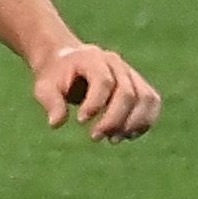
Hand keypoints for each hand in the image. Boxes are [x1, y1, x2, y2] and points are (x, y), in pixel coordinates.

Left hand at [35, 43, 161, 141]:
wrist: (69, 62)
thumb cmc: (55, 77)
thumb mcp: (45, 87)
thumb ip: (52, 103)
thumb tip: (56, 123)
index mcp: (92, 58)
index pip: (103, 81)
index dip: (95, 104)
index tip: (80, 121)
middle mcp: (116, 64)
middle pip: (127, 92)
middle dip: (114, 120)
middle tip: (95, 137)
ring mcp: (130, 73)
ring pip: (145, 98)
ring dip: (134, 123)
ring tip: (114, 139)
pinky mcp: (139, 85)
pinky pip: (152, 102)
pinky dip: (145, 121)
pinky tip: (128, 135)